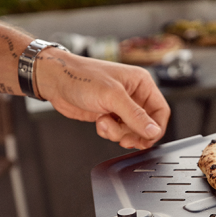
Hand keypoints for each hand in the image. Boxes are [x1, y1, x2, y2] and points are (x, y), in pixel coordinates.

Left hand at [35, 49, 170, 149]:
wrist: (55, 80)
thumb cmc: (81, 77)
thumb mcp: (112, 96)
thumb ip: (135, 115)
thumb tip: (153, 131)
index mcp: (141, 83)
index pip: (160, 111)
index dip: (155, 128)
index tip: (145, 139)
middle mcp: (134, 94)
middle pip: (146, 125)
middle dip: (133, 133)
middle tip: (123, 137)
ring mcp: (120, 106)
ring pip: (131, 131)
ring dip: (118, 133)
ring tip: (104, 122)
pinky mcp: (109, 115)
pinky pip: (117, 132)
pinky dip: (108, 132)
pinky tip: (99, 122)